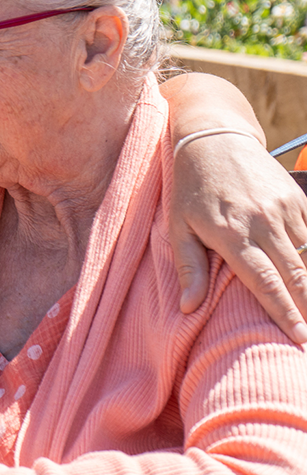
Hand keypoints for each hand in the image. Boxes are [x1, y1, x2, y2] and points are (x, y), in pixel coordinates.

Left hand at [170, 132, 306, 342]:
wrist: (215, 137)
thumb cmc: (191, 187)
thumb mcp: (178, 225)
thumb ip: (188, 266)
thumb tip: (188, 307)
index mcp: (232, 233)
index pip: (265, 281)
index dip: (284, 311)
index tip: (298, 336)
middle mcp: (263, 222)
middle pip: (296, 274)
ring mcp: (285, 209)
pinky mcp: (297, 199)